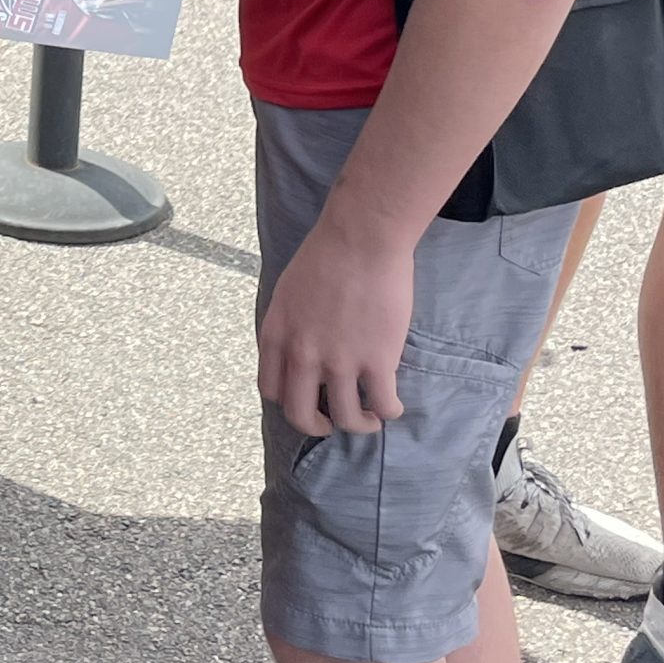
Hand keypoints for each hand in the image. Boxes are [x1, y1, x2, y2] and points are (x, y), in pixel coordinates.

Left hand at [257, 201, 413, 436]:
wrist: (361, 237)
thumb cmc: (326, 254)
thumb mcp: (287, 293)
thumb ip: (288, 327)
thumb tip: (296, 351)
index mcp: (276, 335)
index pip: (270, 389)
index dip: (287, 401)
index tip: (304, 398)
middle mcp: (302, 355)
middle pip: (300, 415)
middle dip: (316, 426)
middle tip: (330, 422)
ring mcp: (339, 361)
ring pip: (345, 419)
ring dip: (358, 425)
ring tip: (370, 418)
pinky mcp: (377, 361)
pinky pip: (383, 405)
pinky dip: (389, 412)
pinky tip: (393, 406)